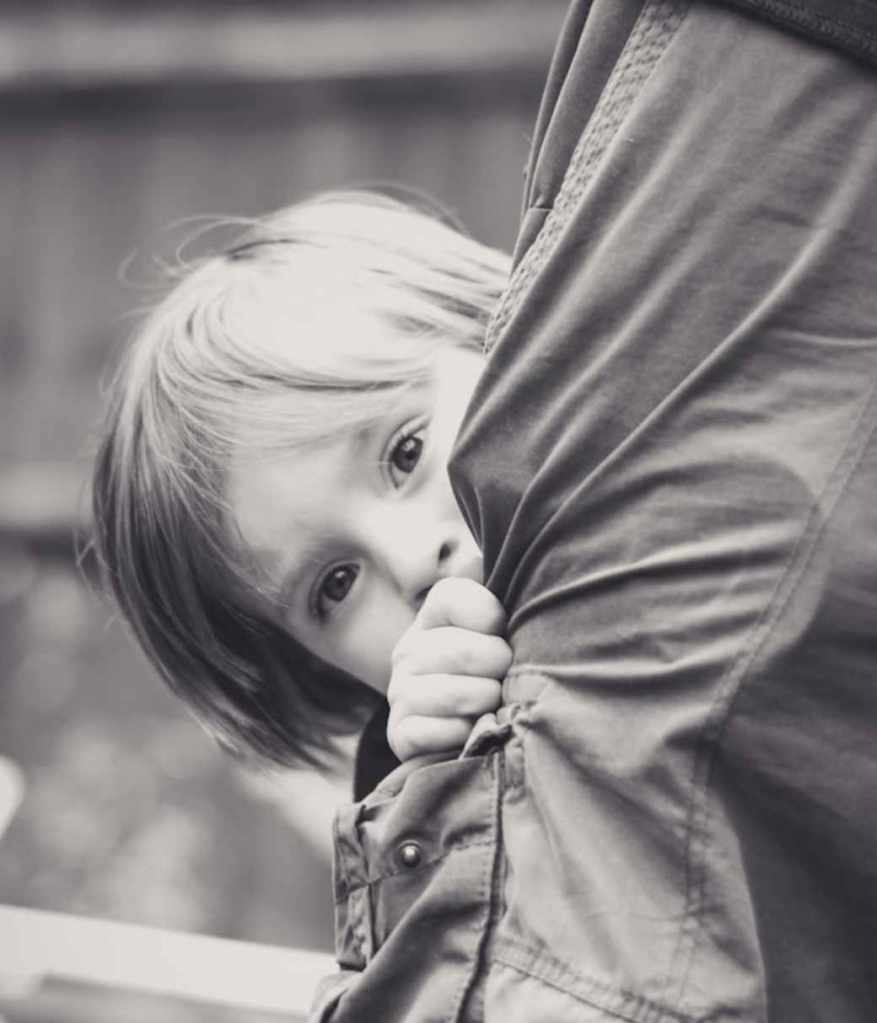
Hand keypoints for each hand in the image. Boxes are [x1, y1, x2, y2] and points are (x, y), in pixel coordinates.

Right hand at [387, 577, 511, 761]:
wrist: (472, 735)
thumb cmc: (495, 674)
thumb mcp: (500, 631)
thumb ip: (499, 604)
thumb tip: (486, 567)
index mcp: (432, 618)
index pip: (452, 597)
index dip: (489, 614)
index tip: (503, 631)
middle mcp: (408, 651)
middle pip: (461, 651)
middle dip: (498, 667)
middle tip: (507, 676)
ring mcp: (400, 693)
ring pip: (452, 694)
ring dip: (485, 702)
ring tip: (495, 703)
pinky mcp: (399, 734)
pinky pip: (433, 732)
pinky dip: (463, 733)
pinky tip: (473, 729)